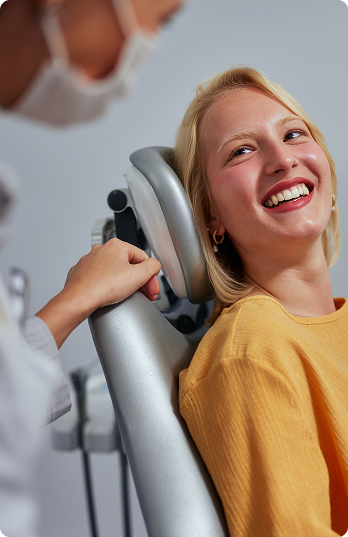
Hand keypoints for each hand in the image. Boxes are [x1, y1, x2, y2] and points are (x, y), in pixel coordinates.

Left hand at [36, 239, 160, 347]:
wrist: (78, 299)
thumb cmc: (103, 287)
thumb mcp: (138, 276)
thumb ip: (152, 267)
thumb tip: (154, 265)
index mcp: (117, 246)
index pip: (143, 259)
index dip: (150, 276)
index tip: (151, 289)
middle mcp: (102, 250)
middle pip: (129, 265)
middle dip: (138, 281)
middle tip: (144, 295)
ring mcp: (90, 261)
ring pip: (113, 271)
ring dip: (123, 283)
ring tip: (125, 296)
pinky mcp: (81, 273)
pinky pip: (99, 278)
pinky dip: (106, 286)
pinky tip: (109, 295)